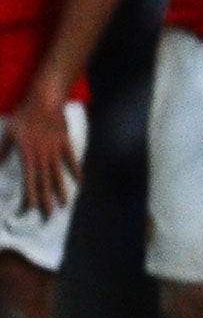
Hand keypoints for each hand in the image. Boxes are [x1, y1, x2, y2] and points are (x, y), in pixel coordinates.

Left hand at [1, 86, 78, 219]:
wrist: (45, 102)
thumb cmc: (25, 116)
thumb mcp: (9, 133)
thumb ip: (3, 150)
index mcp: (28, 155)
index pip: (29, 180)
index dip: (30, 195)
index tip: (31, 209)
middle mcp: (43, 157)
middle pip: (45, 182)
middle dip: (46, 200)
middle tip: (49, 215)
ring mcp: (56, 151)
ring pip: (59, 175)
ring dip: (62, 191)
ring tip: (65, 205)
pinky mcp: (66, 144)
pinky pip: (72, 161)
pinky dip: (76, 172)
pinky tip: (80, 183)